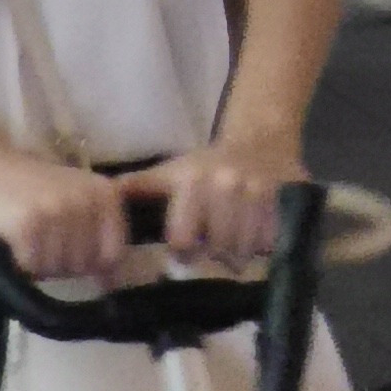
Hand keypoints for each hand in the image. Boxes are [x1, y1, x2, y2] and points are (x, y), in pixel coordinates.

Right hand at [0, 143, 129, 281]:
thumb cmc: (37, 189)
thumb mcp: (79, 200)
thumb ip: (99, 235)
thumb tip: (110, 284)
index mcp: (106, 194)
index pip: (115, 253)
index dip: (96, 267)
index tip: (77, 263)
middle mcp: (87, 200)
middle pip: (83, 266)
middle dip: (63, 265)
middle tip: (46, 242)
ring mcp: (58, 211)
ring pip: (57, 270)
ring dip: (41, 265)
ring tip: (31, 239)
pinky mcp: (29, 224)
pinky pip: (32, 267)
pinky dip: (21, 263)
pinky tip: (15, 241)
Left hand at [139, 118, 298, 267]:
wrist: (261, 138)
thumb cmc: (206, 165)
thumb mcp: (169, 172)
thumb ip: (137, 188)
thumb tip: (101, 202)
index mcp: (194, 181)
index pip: (184, 241)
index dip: (185, 249)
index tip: (188, 247)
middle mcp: (227, 184)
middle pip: (219, 247)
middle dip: (217, 252)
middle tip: (216, 245)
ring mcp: (261, 190)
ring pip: (247, 247)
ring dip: (242, 251)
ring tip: (236, 242)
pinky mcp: (289, 195)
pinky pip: (274, 238)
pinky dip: (267, 244)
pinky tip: (259, 235)